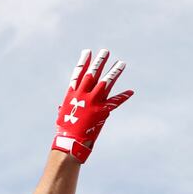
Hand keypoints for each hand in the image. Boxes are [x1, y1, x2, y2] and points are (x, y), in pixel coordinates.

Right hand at [53, 48, 131, 163]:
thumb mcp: (62, 115)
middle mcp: (82, 95)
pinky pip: (115, 102)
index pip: (78, 74)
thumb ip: (65, 107)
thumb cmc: (64, 130)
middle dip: (99, 62)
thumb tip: (61, 107)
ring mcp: (92, 102)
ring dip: (115, 72)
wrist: (70, 141)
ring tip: (122, 63)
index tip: (87, 52)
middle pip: (93, 74)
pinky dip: (123, 97)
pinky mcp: (101, 111)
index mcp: (72, 94)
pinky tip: (131, 91)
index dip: (83, 62)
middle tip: (106, 52)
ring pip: (106, 83)